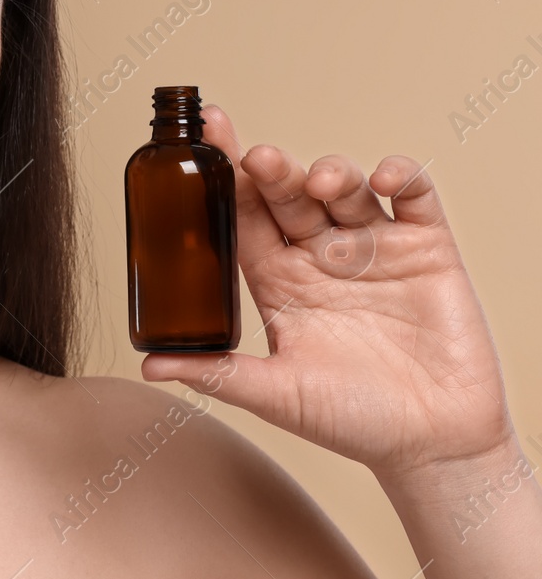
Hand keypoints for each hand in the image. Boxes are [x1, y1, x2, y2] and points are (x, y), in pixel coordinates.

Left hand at [140, 104, 514, 478]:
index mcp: (278, 279)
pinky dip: (399, 176)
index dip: (227, 177)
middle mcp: (319, 255)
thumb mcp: (276, 394)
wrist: (433, 445)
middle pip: (287, 195)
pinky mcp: (426, 248)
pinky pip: (413, 196)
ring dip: (329, 172)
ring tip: (317, 183)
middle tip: (256, 159)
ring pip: (343, 186)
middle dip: (272, 171)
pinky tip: (381, 181)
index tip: (206, 133)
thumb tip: (146, 366)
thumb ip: (216, 373)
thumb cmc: (351, 421)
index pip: (243, 216)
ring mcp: (372, 247)